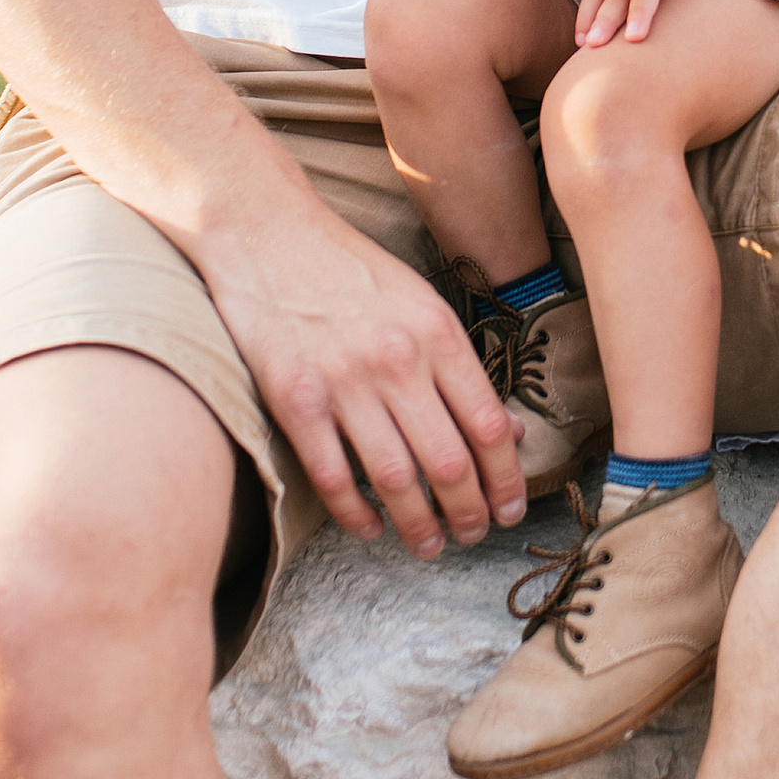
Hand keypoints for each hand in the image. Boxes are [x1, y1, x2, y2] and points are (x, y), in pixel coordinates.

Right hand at [198, 186, 524, 556]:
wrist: (267, 232)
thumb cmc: (350, 271)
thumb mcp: (420, 303)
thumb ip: (460, 367)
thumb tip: (507, 433)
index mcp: (436, 334)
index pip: (489, 425)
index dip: (506, 480)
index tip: (511, 509)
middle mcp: (397, 360)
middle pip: (450, 461)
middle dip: (469, 512)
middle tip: (472, 536)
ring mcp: (344, 381)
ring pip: (395, 478)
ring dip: (418, 524)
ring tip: (429, 546)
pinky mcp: (294, 398)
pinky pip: (333, 476)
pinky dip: (355, 513)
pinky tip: (369, 528)